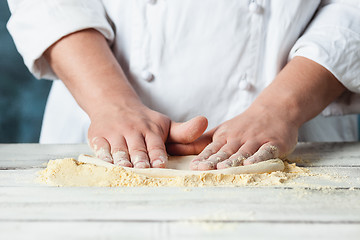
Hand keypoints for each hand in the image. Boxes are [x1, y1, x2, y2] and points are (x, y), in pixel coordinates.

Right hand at [88, 102, 207, 167]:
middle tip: (144, 170)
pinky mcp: (98, 137)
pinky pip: (101, 148)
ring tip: (127, 170)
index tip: (160, 165)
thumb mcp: (164, 124)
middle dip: (141, 160)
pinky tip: (108, 164)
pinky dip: (104, 157)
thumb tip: (205, 122)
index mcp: (150, 130)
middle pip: (137, 149)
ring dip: (123, 161)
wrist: (114, 104)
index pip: (156, 145)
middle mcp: (132, 131)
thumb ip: (184, 131)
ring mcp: (114, 133)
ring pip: (119, 150)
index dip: (158, 155)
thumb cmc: (143, 120)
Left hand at [168, 104, 297, 169]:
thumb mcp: (223, 130)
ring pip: (243, 152)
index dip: (203, 158)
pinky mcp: (273, 143)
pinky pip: (265, 152)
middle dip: (214, 161)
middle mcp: (238, 138)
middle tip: (203, 170)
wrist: (276, 108)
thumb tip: (180, 149)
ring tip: (222, 169)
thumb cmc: (245, 124)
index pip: (212, 149)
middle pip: (225, 152)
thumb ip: (205, 141)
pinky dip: (258, 158)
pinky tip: (250, 164)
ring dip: (232, 161)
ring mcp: (256, 140)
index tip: (193, 167)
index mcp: (225, 136)